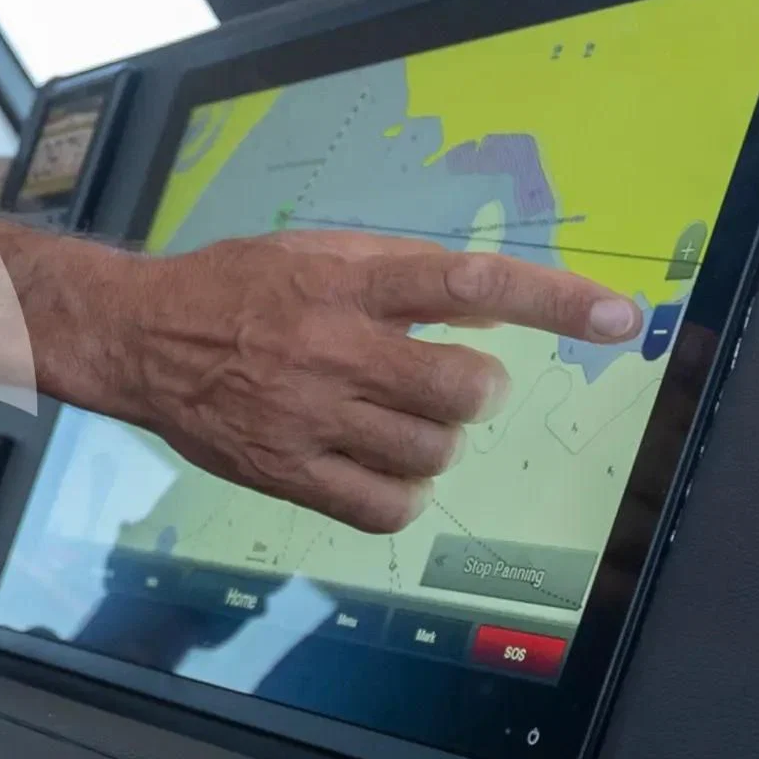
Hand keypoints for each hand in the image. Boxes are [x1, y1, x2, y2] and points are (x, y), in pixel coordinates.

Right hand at [51, 230, 642, 531]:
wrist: (138, 337)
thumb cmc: (237, 287)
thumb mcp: (320, 251)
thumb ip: (405, 275)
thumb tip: (500, 303)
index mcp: (348, 282)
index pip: (469, 285)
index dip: (554, 302)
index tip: (620, 319)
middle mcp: (332, 347)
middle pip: (463, 389)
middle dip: (476, 390)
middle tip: (450, 383)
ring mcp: (308, 416)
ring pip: (431, 452)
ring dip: (436, 440)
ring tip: (397, 419)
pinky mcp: (286, 472)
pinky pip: (385, 506)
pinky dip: (401, 492)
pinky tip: (381, 465)